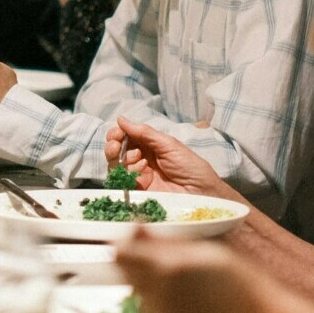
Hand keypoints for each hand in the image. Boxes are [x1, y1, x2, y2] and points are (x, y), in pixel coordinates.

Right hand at [103, 116, 248, 207]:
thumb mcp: (169, 144)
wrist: (201, 193)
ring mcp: (138, 175)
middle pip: (116, 151)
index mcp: (149, 145)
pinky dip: (126, 173)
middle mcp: (141, 159)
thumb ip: (144, 133)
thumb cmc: (190, 166)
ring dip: (121, 158)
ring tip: (137, 159)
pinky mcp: (137, 190)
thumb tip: (121, 119)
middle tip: (116, 145)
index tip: (117, 133)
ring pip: (115, 165)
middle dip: (113, 145)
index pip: (126, 137)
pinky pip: (121, 181)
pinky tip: (140, 171)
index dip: (117, 134)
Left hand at [115, 233, 279, 312]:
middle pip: (128, 273)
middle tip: (165, 253)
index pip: (121, 253)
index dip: (126, 239)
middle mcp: (158, 298)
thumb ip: (166, 243)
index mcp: (166, 271)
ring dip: (153, 282)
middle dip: (141, 259)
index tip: (139, 232)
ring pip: (142, 294)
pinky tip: (195, 301)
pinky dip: (166, 304)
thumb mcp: (208, 253)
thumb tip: (138, 232)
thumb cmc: (247, 287)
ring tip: (190, 281)